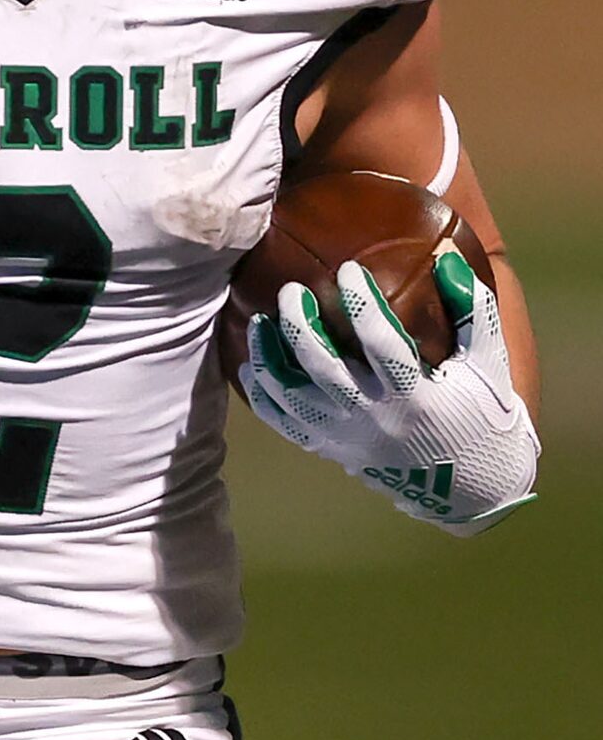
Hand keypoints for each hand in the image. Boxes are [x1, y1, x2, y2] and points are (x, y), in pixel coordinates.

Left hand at [239, 247, 538, 531]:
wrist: (470, 486)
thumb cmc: (482, 413)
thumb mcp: (488, 363)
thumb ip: (472, 309)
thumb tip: (447, 254)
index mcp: (417, 398)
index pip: (382, 345)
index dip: (362, 305)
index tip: (347, 269)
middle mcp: (376, 420)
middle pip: (324, 370)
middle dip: (301, 327)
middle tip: (291, 290)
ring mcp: (347, 438)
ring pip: (293, 398)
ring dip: (270, 357)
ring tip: (259, 320)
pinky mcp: (331, 449)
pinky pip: (285, 424)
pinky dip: (263, 395)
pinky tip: (251, 363)